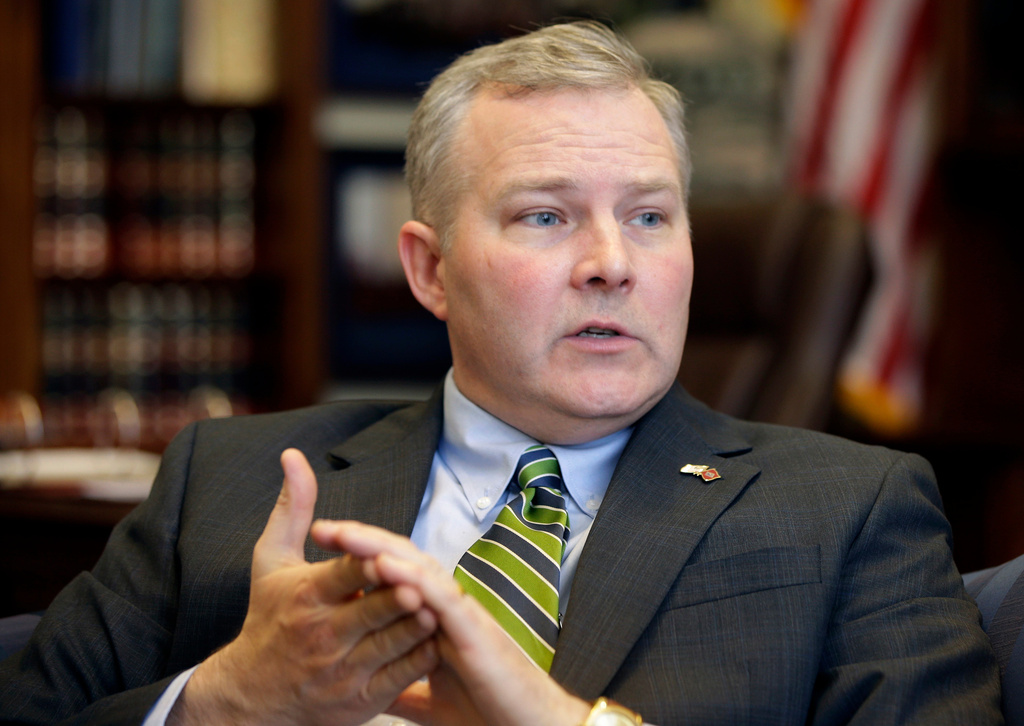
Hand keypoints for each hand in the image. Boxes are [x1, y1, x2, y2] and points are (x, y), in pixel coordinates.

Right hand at [169, 449, 439, 725]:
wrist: (251, 695)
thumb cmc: (267, 617)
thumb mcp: (271, 561)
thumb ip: (291, 508)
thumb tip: (294, 455)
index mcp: (305, 596)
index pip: (343, 575)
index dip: (367, 565)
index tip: (387, 555)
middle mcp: (322, 635)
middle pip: (371, 612)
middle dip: (397, 597)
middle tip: (422, 585)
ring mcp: (342, 671)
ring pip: (390, 645)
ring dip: (416, 626)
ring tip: (438, 608)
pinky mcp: (360, 700)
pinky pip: (399, 677)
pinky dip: (420, 657)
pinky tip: (436, 638)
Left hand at [314, 521, 592, 725]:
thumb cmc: (487, 713)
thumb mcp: (428, 700)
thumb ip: (401, 683)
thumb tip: (370, 685)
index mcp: (433, 620)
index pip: (392, 577)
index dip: (357, 560)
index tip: (321, 550)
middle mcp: (446, 608)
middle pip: (400, 561)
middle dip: (361, 542)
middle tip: (322, 528)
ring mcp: (461, 615)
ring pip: (417, 568)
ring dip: (379, 547)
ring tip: (344, 533)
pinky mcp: (474, 630)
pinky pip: (439, 595)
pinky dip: (412, 576)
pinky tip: (384, 563)